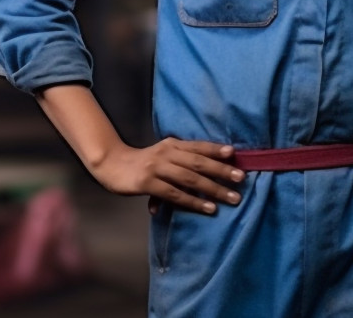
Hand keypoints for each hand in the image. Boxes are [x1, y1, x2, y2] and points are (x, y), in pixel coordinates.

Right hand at [90, 138, 244, 214]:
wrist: (111, 165)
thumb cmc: (142, 163)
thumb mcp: (162, 155)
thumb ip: (181, 160)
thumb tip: (209, 172)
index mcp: (172, 144)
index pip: (198, 146)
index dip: (216, 150)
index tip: (235, 154)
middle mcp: (166, 153)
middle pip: (199, 162)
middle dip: (222, 171)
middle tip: (241, 178)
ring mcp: (157, 168)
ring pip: (191, 179)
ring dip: (214, 189)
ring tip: (232, 197)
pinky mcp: (148, 183)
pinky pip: (175, 194)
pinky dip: (194, 202)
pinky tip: (208, 208)